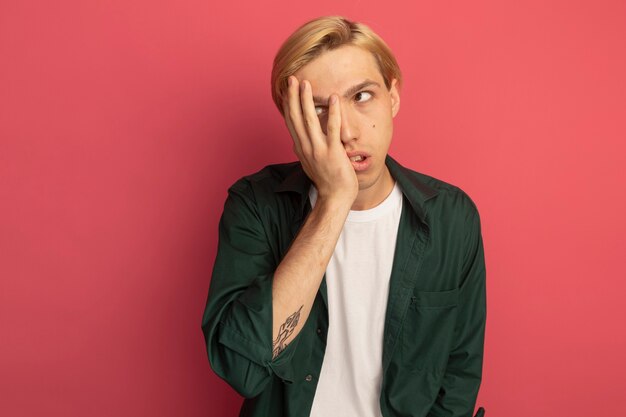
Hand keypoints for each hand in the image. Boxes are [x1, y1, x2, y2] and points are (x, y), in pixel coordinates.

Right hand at [282, 76, 357, 204]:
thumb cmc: (326, 180)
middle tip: (292, 79)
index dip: (288, 104)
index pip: (291, 122)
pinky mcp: (333, 153)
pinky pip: (332, 129)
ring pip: (309, 120)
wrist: (336, 197)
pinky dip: (333, 113)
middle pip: (295, 117)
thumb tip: (297, 142)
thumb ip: (305, 149)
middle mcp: (306, 147)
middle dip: (293, 97)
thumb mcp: (311, 162)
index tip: (287, 89)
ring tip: (306, 83)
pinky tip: (333, 98)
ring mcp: (318, 150)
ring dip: (306, 100)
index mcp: (301, 148)